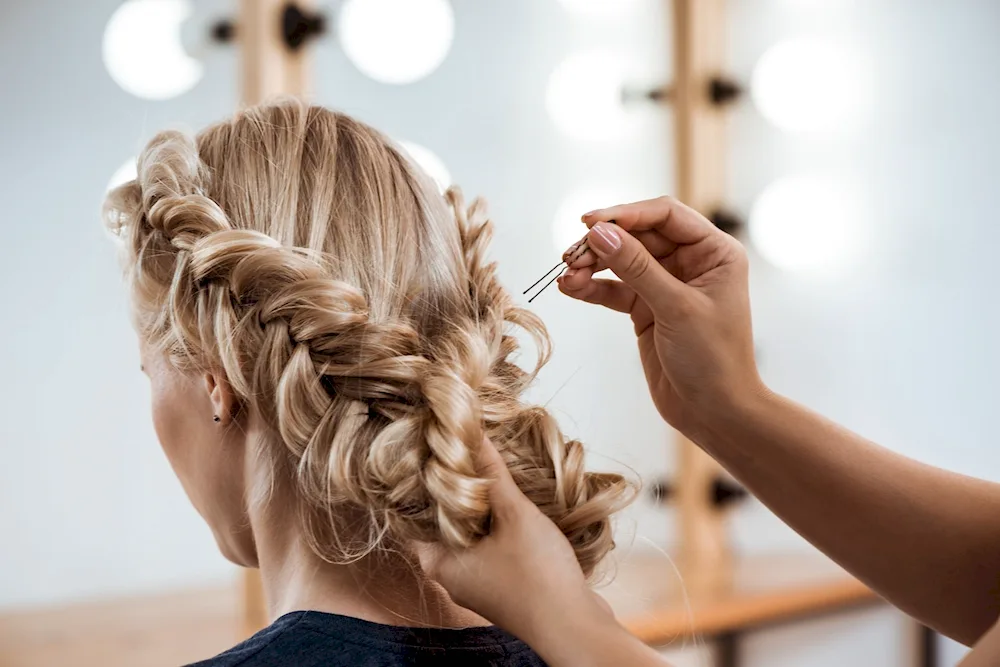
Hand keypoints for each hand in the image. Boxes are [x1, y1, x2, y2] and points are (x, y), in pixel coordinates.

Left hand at [419, 437, 612, 647]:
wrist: (574, 627)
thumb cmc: (536, 575)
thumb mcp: (514, 514)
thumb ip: (492, 473)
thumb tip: (470, 431)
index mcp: (438, 562)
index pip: (414, 515)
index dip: (422, 482)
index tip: (433, 452)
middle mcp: (452, 576)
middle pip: (444, 522)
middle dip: (458, 490)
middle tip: (464, 452)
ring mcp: (479, 583)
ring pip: (472, 534)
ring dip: (483, 507)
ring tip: (491, 468)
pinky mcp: (504, 586)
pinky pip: (492, 547)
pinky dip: (499, 526)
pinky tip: (514, 502)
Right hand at [557, 196, 765, 434]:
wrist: (716, 414)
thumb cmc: (713, 359)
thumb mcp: (675, 308)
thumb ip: (636, 267)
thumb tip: (599, 232)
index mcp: (715, 252)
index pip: (666, 214)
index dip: (626, 214)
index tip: (589, 222)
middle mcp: (692, 262)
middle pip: (639, 236)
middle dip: (603, 244)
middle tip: (570, 256)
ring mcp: (668, 285)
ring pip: (622, 262)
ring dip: (592, 266)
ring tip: (566, 276)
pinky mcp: (647, 310)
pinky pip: (615, 290)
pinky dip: (593, 288)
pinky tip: (570, 288)